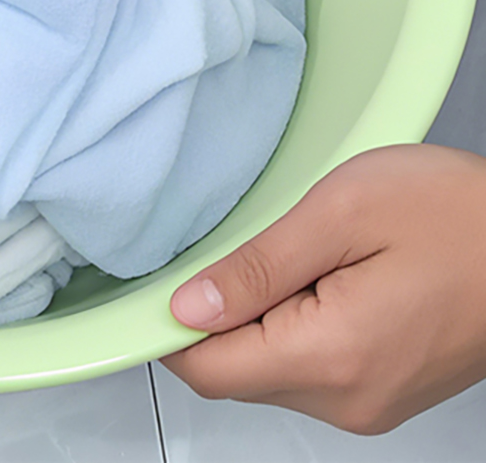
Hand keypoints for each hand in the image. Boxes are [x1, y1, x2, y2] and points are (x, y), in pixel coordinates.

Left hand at [162, 145, 485, 433]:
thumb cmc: (455, 214)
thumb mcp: (342, 213)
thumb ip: (257, 265)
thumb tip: (188, 305)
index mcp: (331, 355)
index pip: (208, 370)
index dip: (167, 326)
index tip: (158, 280)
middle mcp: (348, 398)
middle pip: (233, 373)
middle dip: (216, 315)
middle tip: (243, 245)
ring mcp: (369, 401)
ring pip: (267, 372)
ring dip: (257, 318)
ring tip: (296, 254)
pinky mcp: (382, 389)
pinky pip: (306, 369)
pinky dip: (291, 327)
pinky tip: (319, 276)